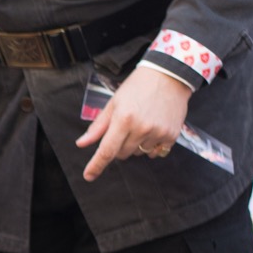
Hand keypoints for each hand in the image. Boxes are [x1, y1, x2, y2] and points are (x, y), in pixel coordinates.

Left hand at [76, 63, 190, 181]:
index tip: (89, 176)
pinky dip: (151, 146)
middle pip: (122, 154)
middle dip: (118, 146)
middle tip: (125, 127)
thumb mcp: (114, 103)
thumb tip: (81, 144)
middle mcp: (141, 128)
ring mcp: (158, 133)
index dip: (96, 165)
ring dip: (135, 145)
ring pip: (138, 154)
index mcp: (124, 119)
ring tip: (142, 123)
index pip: (107, 150)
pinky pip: (155, 153)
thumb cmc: (138, 87)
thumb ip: (98, 126)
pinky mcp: (171, 135)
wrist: (170, 76)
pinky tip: (153, 129)